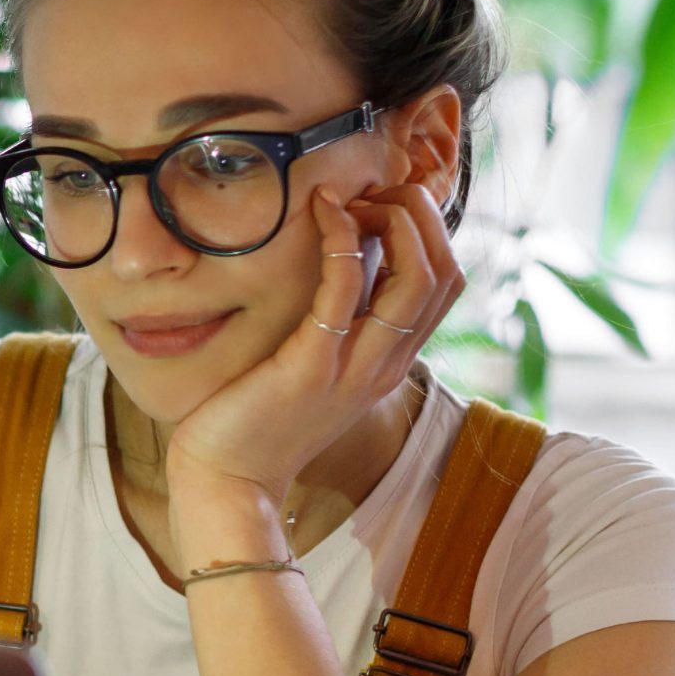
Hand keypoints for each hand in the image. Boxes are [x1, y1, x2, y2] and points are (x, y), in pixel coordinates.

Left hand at [163, 181, 463, 550]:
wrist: (228, 482)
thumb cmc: (258, 419)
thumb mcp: (315, 366)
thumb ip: (339, 323)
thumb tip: (345, 258)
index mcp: (390, 363)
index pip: (445, 283)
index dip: (428, 230)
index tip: (380, 205)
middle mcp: (385, 366)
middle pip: (445, 273)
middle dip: (421, 216)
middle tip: (372, 193)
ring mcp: (354, 368)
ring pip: (417, 279)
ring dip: (395, 221)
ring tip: (353, 198)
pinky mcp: (312, 366)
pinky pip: (346, 289)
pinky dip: (342, 240)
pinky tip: (322, 211)